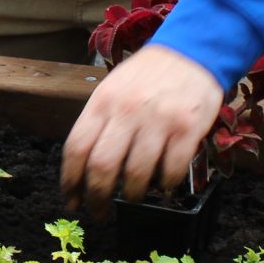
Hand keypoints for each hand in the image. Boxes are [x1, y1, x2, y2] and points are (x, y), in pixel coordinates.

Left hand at [61, 44, 222, 217]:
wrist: (193, 50)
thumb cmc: (148, 75)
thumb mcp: (113, 89)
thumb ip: (99, 123)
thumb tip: (84, 168)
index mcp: (102, 102)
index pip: (76, 149)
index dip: (70, 181)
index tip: (72, 199)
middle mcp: (127, 112)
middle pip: (102, 167)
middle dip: (97, 197)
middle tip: (99, 212)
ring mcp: (158, 120)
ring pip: (137, 174)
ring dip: (133, 195)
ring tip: (133, 198)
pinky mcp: (187, 128)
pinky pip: (172, 170)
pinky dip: (165, 185)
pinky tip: (163, 185)